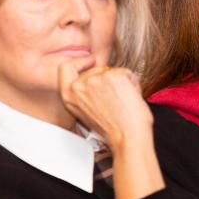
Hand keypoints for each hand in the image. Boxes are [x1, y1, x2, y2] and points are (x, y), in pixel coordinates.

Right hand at [58, 58, 164, 198]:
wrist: (127, 138)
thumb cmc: (113, 131)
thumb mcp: (87, 113)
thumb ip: (85, 94)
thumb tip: (95, 80)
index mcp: (69, 95)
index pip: (66, 68)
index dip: (78, 62)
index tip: (88, 61)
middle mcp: (79, 86)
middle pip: (96, 69)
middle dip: (109, 80)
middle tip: (116, 98)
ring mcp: (96, 79)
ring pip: (113, 71)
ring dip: (122, 83)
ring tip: (123, 102)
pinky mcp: (113, 76)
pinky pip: (127, 73)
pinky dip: (133, 84)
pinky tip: (130, 99)